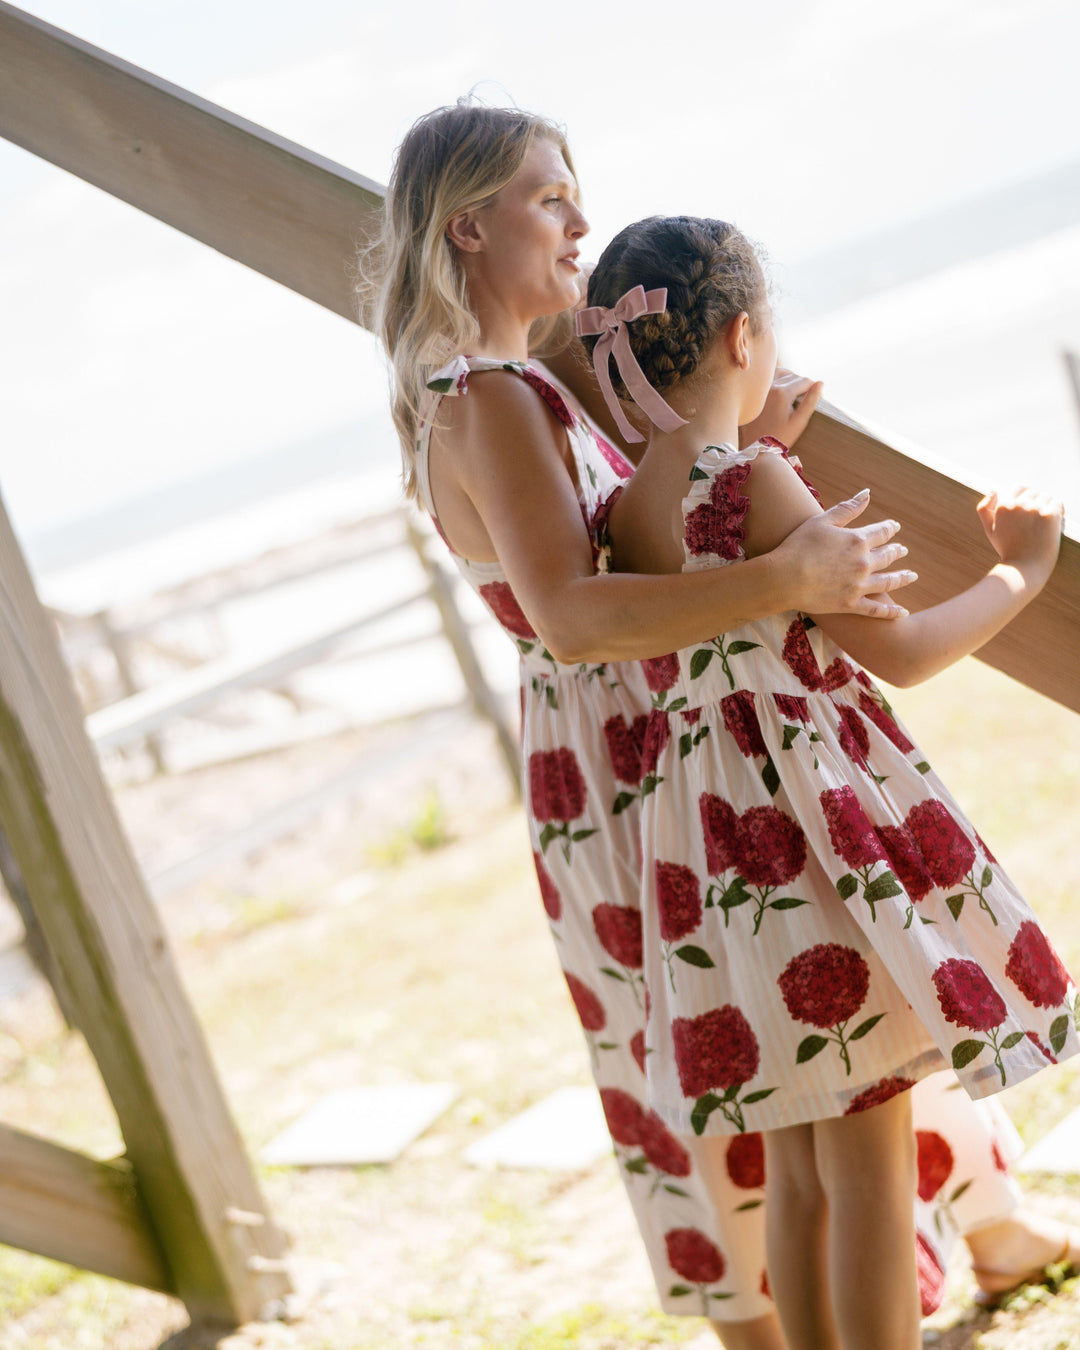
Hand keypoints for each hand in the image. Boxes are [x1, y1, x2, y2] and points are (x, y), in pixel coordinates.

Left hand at [740, 368, 822, 449]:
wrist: (757, 447)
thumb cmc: (781, 437)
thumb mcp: (799, 421)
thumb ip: (811, 401)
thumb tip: (821, 383)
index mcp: (783, 393)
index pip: (804, 381)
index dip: (814, 387)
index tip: (819, 396)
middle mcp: (770, 387)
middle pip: (793, 376)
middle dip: (803, 383)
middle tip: (808, 395)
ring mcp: (761, 389)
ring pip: (780, 373)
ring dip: (790, 378)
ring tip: (797, 391)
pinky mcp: (754, 393)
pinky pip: (768, 378)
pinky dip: (777, 379)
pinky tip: (782, 389)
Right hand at [775, 491, 916, 617]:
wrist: (783, 578)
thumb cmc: (797, 546)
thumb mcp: (822, 521)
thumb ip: (847, 508)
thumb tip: (867, 493)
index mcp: (857, 540)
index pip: (882, 532)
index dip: (890, 528)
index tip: (895, 527)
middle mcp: (864, 563)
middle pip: (887, 556)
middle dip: (896, 551)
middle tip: (902, 550)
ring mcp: (859, 585)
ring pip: (889, 582)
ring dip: (902, 578)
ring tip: (911, 575)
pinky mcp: (851, 604)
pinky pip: (877, 610)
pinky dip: (891, 612)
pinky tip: (903, 612)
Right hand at [977, 486, 1062, 583]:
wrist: (1025, 568)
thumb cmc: (1008, 549)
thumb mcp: (990, 530)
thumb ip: (984, 509)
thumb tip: (993, 490)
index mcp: (1003, 505)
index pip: (1017, 487)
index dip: (1023, 497)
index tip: (1027, 510)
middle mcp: (1019, 504)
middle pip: (1032, 492)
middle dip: (1034, 503)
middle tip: (1035, 520)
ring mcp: (1035, 509)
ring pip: (1045, 496)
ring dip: (1046, 505)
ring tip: (1044, 522)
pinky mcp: (1050, 515)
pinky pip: (1057, 502)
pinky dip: (1058, 509)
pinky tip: (1055, 520)